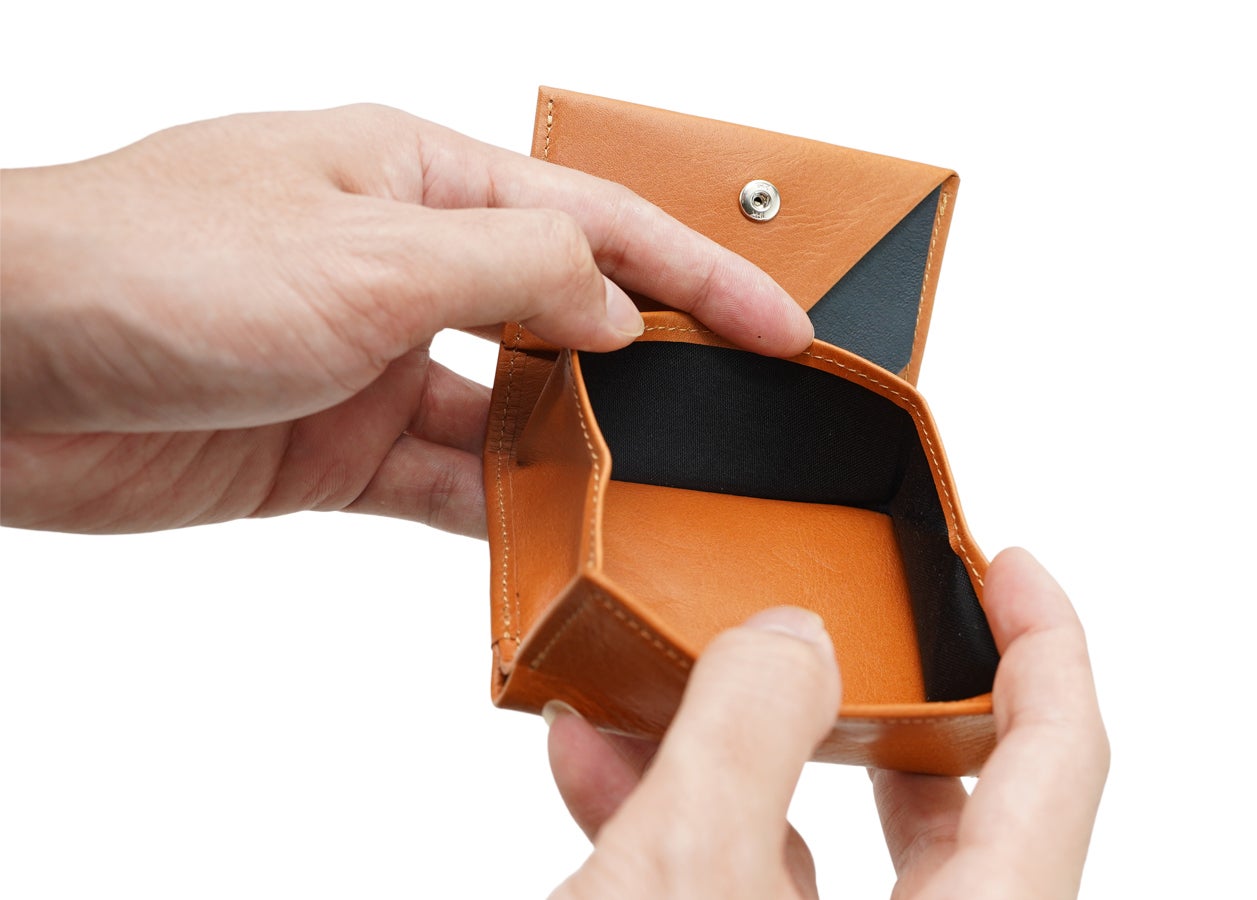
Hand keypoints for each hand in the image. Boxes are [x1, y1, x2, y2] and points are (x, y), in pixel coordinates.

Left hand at [0, 105, 811, 534]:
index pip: (596, 221)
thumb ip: (514, 276)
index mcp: (414, 178)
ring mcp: (370, 357)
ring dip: (573, 453)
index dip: (700, 273)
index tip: (779, 324)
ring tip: (649, 493)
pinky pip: (448, 480)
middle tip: (737, 416)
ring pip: (510, 410)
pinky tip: (550, 534)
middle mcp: (402, 262)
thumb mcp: (366, 254)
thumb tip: (612, 308)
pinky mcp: (331, 443)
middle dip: (648, 365)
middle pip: (563, 315)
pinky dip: (499, 509)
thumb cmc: (142, 263)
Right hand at [544, 548, 1108, 898]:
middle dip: (907, 694)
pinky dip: (690, 828)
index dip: (1048, 642)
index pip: (1062, 758)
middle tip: (885, 618)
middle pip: (966, 807)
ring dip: (756, 755)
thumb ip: (748, 733)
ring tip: (695, 671)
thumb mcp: (685, 875)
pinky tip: (603, 766)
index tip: (1008, 566)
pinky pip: (752, 892)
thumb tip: (788, 641)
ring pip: (831, 851)